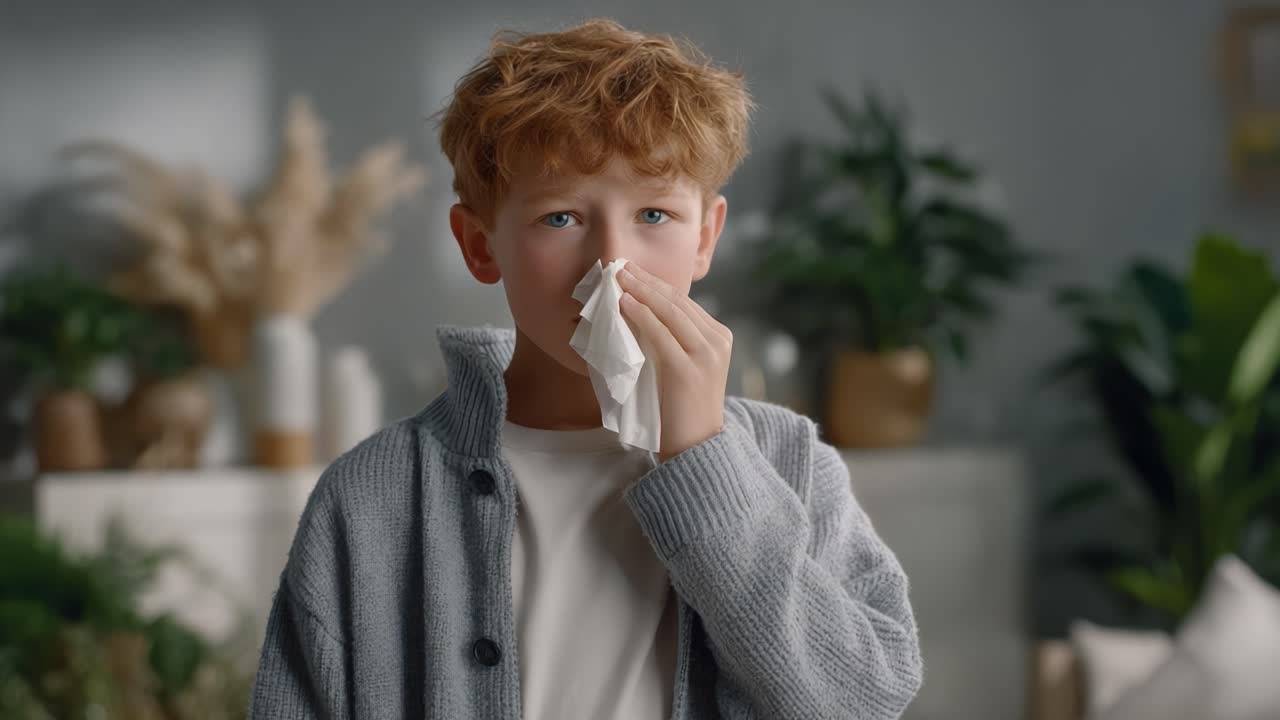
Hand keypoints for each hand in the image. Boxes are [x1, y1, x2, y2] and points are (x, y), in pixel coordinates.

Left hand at [616, 261, 731, 462]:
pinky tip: (625, 304)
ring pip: (670, 312)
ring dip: (641, 291)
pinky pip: (661, 334)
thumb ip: (669, 339)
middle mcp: (718, 341)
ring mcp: (707, 355)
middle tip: (620, 266)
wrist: (696, 447)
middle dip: (647, 281)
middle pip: (677, 302)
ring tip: (619, 277)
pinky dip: (641, 315)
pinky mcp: (689, 370)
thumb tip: (635, 310)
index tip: (632, 271)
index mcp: (719, 337)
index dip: (656, 283)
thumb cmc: (680, 408)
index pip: (683, 302)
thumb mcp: (680, 365)